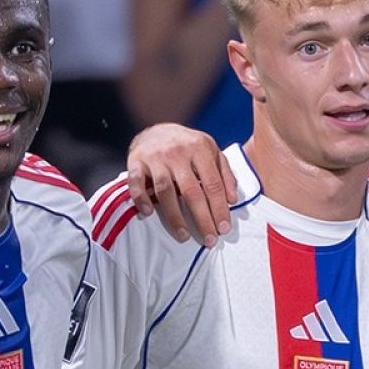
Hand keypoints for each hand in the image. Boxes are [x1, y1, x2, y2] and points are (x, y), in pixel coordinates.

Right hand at [126, 123, 236, 245]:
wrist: (156, 128)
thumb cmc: (188, 146)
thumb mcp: (211, 152)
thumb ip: (225, 174)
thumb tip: (232, 200)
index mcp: (200, 148)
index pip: (212, 184)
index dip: (219, 208)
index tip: (223, 228)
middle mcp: (177, 152)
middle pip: (191, 191)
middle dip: (202, 218)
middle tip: (209, 239)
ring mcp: (155, 157)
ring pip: (165, 191)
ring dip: (174, 216)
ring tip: (184, 236)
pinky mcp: (136, 161)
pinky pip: (136, 183)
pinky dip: (141, 198)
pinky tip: (149, 213)